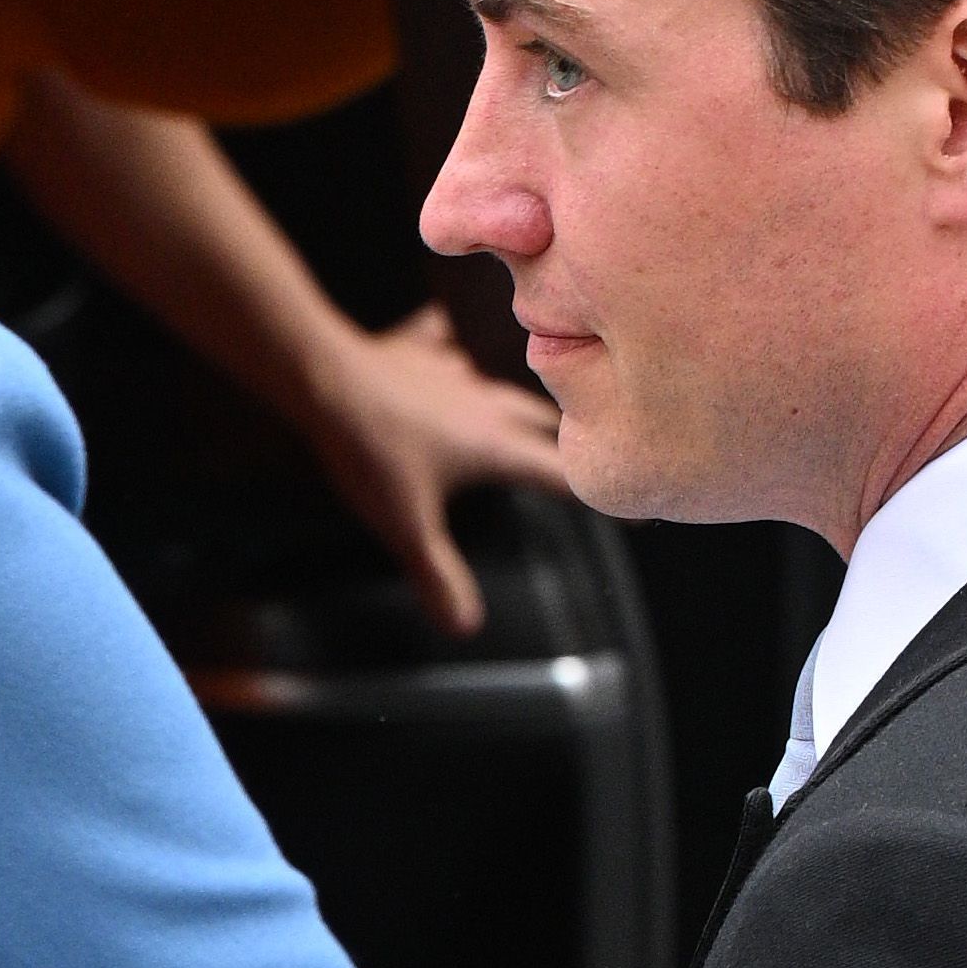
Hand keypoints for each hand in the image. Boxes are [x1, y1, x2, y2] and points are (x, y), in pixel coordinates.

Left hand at [298, 300, 568, 635]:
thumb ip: (439, 575)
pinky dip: (460, 344)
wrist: (325, 379)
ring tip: (548, 401)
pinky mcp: (421, 350)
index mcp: (496, 446)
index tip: (641, 504)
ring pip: (509, 380)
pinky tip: (458, 342)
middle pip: (546, 422)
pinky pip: (451, 340)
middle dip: (575, 436)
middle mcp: (488, 403)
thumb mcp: (406, 526)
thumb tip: (466, 627)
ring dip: (530, 394)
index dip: (600, 493)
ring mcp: (456, 370)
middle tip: (598, 444)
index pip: (562, 474)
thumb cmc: (369, 451)